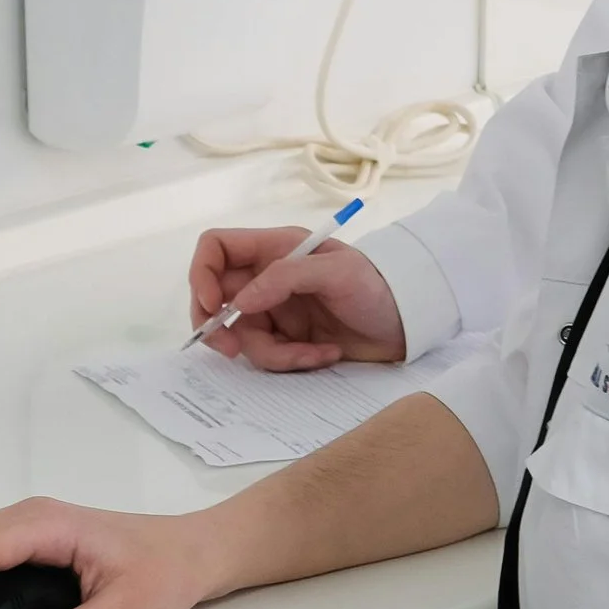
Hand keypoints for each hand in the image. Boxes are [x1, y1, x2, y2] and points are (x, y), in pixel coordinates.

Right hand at [186, 227, 405, 369]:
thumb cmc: (378, 286)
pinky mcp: (286, 340)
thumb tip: (239, 301)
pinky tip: (326, 354)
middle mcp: (266, 278)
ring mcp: (274, 311)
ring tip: (312, 352)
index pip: (215, 248)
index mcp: (273, 248)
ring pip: (242, 336)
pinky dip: (293, 360)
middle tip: (231, 351)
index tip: (212, 305)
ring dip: (273, 353)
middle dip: (219, 328)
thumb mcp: (338, 272)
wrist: (407, 324)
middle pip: (213, 299)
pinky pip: (268, 356)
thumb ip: (286, 278)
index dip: (201, 273)